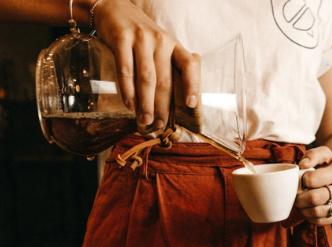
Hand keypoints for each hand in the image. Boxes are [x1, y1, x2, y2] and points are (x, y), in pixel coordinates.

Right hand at [93, 0, 199, 133]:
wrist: (113, 9)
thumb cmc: (138, 36)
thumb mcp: (158, 46)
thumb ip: (165, 68)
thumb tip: (166, 104)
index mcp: (173, 45)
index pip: (189, 66)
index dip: (192, 85)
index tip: (191, 104)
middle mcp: (161, 41)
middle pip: (165, 80)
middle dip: (163, 106)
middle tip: (159, 124)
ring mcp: (142, 39)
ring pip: (146, 78)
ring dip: (146, 102)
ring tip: (145, 120)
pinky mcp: (122, 38)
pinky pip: (126, 69)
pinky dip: (127, 89)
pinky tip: (129, 103)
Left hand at [294, 146, 331, 224]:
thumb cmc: (328, 165)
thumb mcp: (323, 154)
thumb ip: (312, 155)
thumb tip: (302, 165)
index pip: (312, 179)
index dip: (301, 181)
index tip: (300, 180)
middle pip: (314, 198)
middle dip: (299, 198)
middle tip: (296, 195)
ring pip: (316, 212)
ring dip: (303, 209)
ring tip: (301, 202)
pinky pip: (320, 221)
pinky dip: (310, 217)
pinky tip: (308, 209)